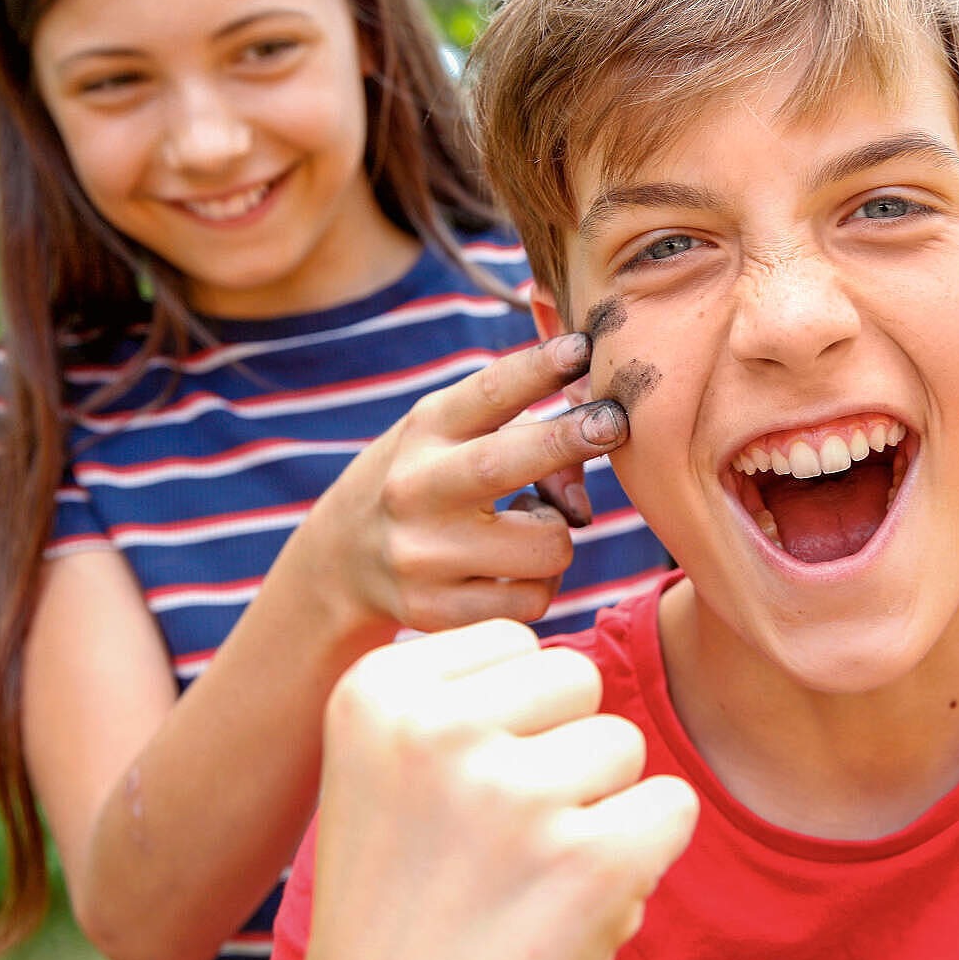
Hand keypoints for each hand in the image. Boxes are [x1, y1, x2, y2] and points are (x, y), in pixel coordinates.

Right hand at [290, 332, 629, 634]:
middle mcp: (416, 489)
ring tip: (523, 527)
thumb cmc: (426, 480)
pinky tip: (509, 569)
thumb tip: (582, 504)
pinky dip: (540, 582)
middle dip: (568, 440)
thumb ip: (525, 438)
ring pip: (547, 544)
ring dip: (557, 533)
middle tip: (616, 422)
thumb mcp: (454, 437)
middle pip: (505, 463)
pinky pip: (535, 599)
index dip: (539, 368)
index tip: (582, 348)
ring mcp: (423, 556)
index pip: (488, 392)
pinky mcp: (436, 612)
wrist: (341, 561)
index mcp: (426, 430)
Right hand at [301, 621, 697, 959]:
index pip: (514, 642)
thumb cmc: (404, 903)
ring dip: (597, 808)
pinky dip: (642, 856)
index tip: (450, 796)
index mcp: (376, 692)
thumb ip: (462, 694)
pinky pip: (671, 805)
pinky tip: (573, 906)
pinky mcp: (592, 860)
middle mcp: (437, 732)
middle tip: (497, 841)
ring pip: (623, 743)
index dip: (508, 721)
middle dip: (560, 750)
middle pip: (576, 678)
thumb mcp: (389, 769)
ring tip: (528, 878)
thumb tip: (566, 646)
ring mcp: (515, 795)